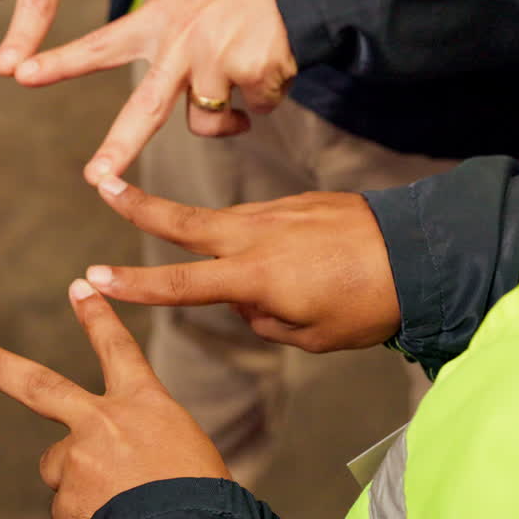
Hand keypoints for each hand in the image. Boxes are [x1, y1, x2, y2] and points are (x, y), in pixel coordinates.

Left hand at [0, 280, 227, 518]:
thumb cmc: (202, 500)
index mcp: (144, 405)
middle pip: (35, 383)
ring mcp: (79, 458)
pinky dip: (88, 517)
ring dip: (81, 484)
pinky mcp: (66, 496)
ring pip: (60, 466)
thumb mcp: (184, 449)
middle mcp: (103, 422)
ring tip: (123, 504)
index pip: (118, 349)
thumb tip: (111, 457)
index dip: (97, 317)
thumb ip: (135, 437)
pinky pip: (68, 506)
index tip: (80, 285)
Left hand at [15, 0, 296, 183]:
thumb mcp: (191, 1)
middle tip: (94, 178)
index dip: (60, 62)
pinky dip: (269, 94)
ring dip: (231, 115)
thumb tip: (203, 114)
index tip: (19, 73)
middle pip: (143, 111)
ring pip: (210, 121)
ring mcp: (215, 60)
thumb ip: (176, 52)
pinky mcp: (253, 73)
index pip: (99, 46)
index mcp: (156, 22)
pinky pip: (258, 109)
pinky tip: (275, 58)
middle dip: (118, 149)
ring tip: (248, 69)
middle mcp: (179, 44)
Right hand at [86, 178, 400, 352]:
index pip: (179, 282)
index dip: (132, 283)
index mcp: (256, 276)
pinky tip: (295, 262)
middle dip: (137, 204)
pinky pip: (259, 226)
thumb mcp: (310, 336)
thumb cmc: (369, 305)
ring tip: (251, 263)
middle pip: (182, 221)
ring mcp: (274, 213)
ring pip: (221, 224)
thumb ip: (262, 319)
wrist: (425, 254)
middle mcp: (255, 236)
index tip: (94, 277)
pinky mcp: (293, 203)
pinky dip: (256, 243)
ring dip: (203, 233)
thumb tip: (245, 299)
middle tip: (100, 182)